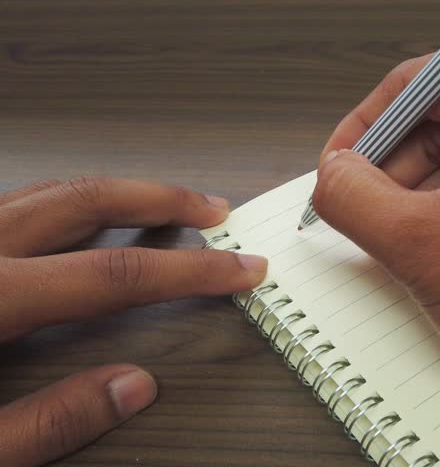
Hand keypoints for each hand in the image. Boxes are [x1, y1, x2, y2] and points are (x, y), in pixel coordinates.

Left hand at [0, 177, 266, 465]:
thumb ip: (48, 422)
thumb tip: (133, 388)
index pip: (115, 273)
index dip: (190, 270)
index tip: (240, 268)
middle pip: (89, 202)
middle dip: (164, 200)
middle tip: (216, 209)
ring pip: (54, 191)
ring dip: (121, 192)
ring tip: (168, 202)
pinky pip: (26, 202)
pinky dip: (73, 200)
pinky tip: (91, 217)